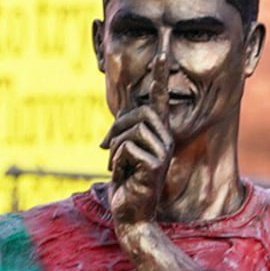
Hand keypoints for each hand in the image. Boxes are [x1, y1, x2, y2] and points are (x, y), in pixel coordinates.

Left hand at [100, 54, 173, 227]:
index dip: (160, 78)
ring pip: (132, 129)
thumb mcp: (122, 159)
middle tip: (104, 147)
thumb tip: (113, 132)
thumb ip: (122, 139)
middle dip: (117, 127)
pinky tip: (119, 173)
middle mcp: (165, 142)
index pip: (159, 103)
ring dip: (115, 146)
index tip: (162, 53)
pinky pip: (127, 147)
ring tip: (113, 164)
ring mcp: (163, 153)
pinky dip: (116, 159)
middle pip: (140, 113)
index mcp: (158, 138)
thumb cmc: (127, 189)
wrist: (132, 217)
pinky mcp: (155, 165)